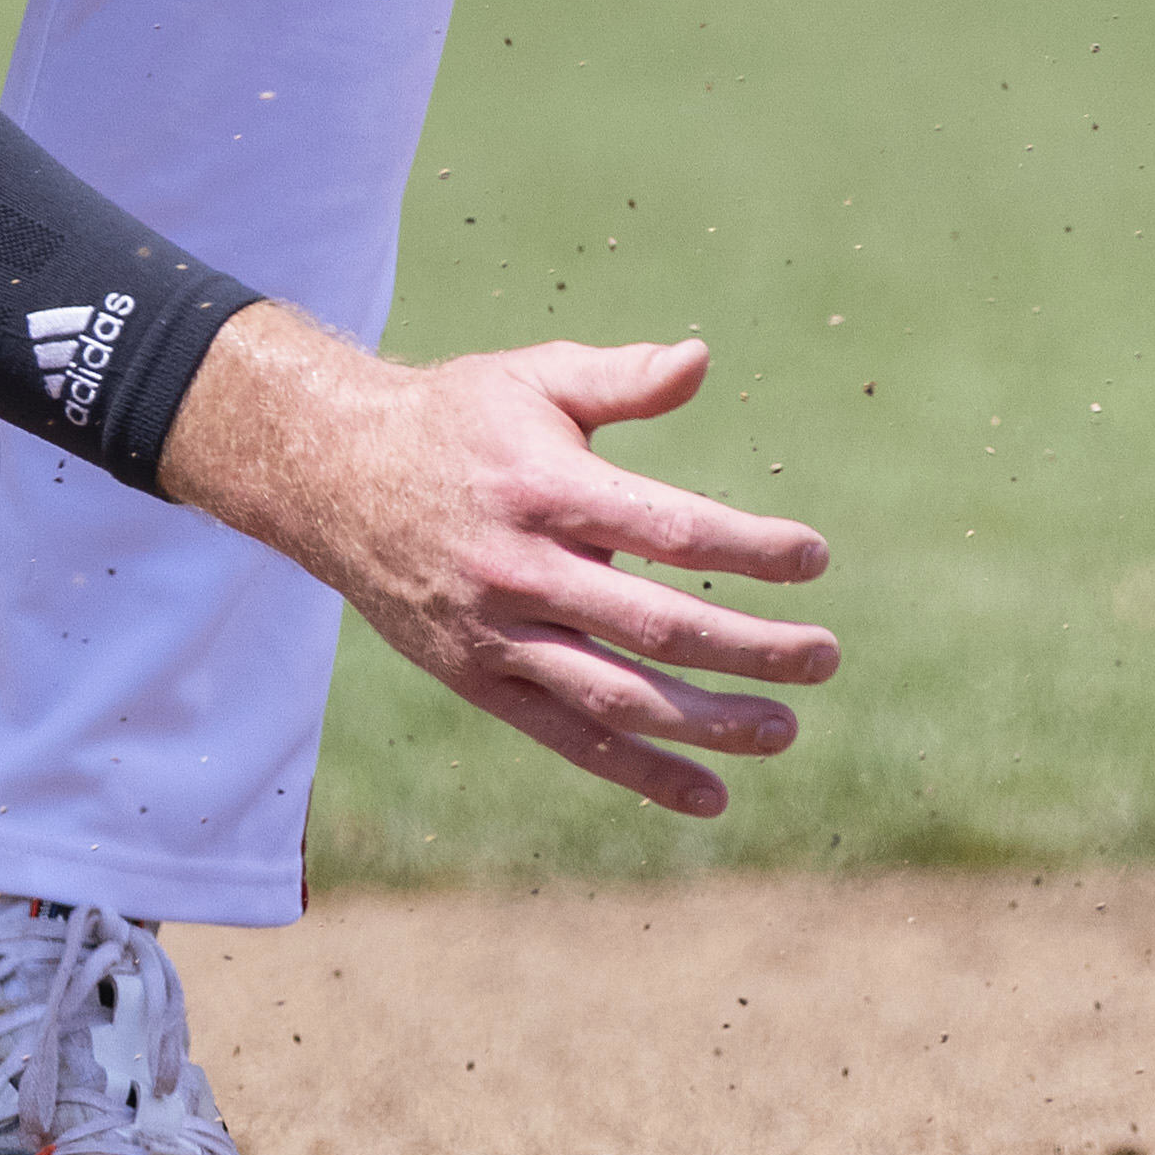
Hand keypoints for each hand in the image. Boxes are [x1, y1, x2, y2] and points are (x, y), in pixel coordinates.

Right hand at [155, 307, 839, 816]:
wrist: (330, 477)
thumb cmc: (455, 420)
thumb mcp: (531, 379)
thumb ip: (620, 377)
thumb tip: (701, 359)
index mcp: (544, 487)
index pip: (667, 528)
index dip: (748, 548)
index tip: (813, 558)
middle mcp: (520, 568)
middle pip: (655, 624)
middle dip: (751, 648)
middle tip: (825, 657)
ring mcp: (496, 633)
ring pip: (616, 694)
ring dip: (708, 722)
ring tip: (785, 729)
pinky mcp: (479, 679)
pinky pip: (567, 736)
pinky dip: (640, 771)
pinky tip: (710, 794)